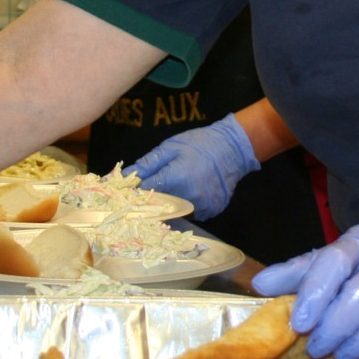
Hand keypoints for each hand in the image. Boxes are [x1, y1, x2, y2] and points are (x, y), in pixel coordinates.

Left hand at [127, 114, 259, 219]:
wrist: (233, 148)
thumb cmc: (199, 144)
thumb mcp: (170, 148)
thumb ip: (148, 164)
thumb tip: (124, 176)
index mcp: (176, 180)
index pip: (145, 195)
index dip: (135, 193)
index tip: (128, 191)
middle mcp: (189, 198)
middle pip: (159, 209)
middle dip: (151, 202)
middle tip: (150, 192)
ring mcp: (202, 207)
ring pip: (175, 215)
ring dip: (169, 206)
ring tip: (174, 189)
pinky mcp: (211, 212)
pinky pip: (192, 215)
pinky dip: (186, 207)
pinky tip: (189, 193)